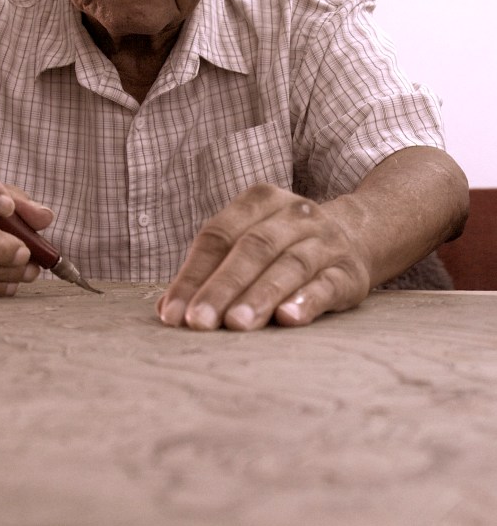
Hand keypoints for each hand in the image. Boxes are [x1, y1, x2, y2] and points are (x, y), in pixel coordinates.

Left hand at [157, 183, 371, 329]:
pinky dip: (307, 301)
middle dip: (222, 287)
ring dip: (260, 296)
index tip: (173, 313)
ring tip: (237, 325)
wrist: (357, 236)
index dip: (192, 275)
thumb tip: (167, 311)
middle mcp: (294, 214)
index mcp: (260, 201)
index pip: (218, 236)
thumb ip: (208, 272)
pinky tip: (288, 319)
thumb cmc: (282, 247)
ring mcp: (325, 241)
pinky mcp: (350, 272)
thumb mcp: (246, 244)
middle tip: (199, 322)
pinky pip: (327, 284)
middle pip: (252, 248)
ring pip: (290, 266)